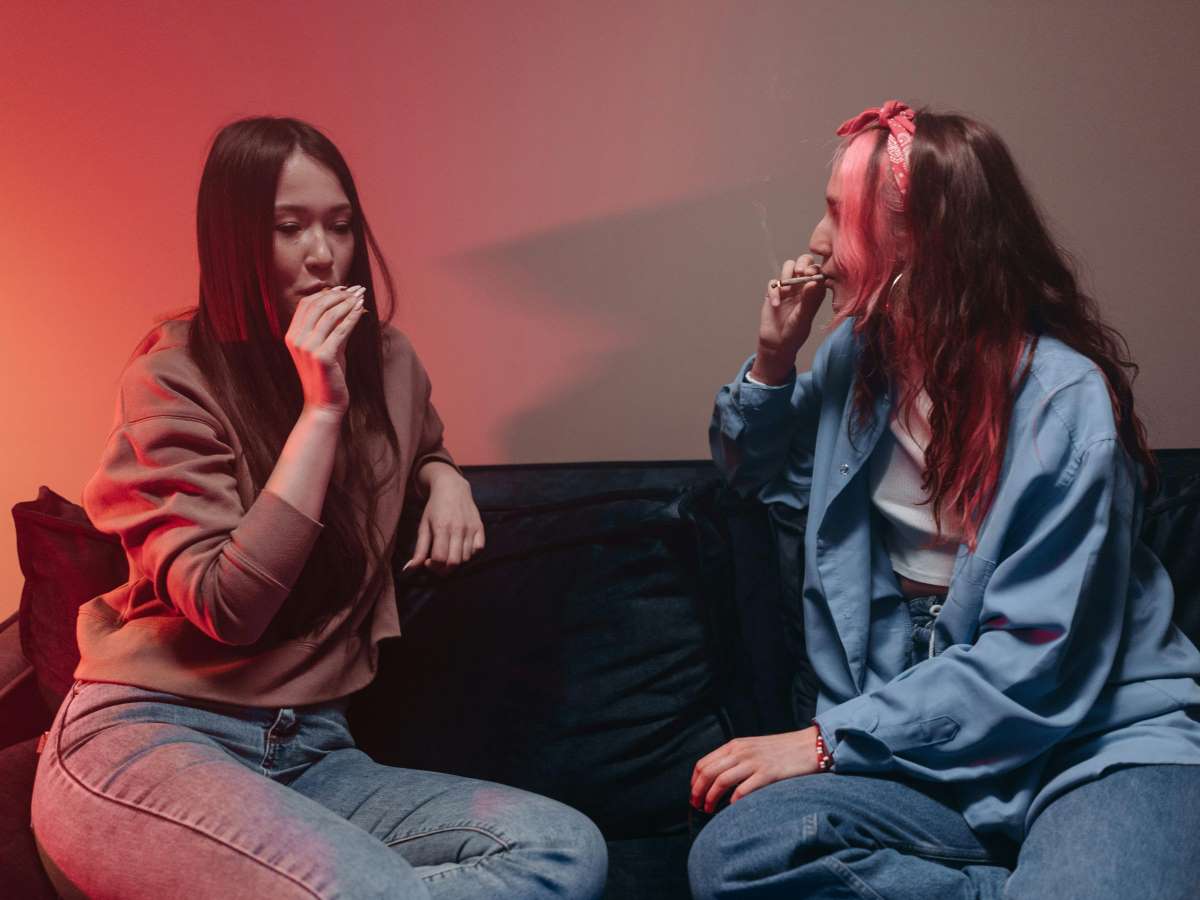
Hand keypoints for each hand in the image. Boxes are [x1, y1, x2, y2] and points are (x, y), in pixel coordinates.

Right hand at [284, 285, 367, 415]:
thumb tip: (349, 305)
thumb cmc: (327, 376)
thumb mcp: (328, 347)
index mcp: (292, 336)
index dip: (326, 293)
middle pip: (317, 305)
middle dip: (339, 294)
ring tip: (361, 296)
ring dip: (347, 302)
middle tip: (357, 289)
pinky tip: (361, 309)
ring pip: (329, 315)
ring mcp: (307, 348)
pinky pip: (340, 330)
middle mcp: (296, 339)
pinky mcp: (323, 356)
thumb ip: (334, 328)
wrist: (324, 404)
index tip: (344, 288)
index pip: (306, 304)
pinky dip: (352, 317)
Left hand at [404, 464, 484, 572]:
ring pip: (466, 558)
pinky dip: (470, 554)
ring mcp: (471, 528)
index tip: (428, 562)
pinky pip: (478, 550)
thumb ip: (418, 550)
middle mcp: (458, 529)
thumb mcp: (423, 527)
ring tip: (448, 554)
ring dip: (456, 561)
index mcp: (441, 527)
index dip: (432, 566)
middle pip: (454, 562)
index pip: (440, 558)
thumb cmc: (434, 508)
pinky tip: (460, 548)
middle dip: (443, 569)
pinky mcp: (480, 527)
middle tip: (437, 563)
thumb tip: (408, 571)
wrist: (452, 487)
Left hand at [690, 727, 821, 812]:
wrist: (810, 746)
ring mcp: (754, 762)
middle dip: (697, 792)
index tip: (694, 794)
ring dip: (710, 799)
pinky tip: (731, 809)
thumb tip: (717, 779)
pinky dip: (733, 801)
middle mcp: (741, 752)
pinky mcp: (768, 774)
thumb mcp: (753, 749)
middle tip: (696, 806)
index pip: (704, 763)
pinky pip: (743, 789)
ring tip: (708, 810)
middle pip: (708, 773)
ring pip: (721, 781)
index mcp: (735, 745)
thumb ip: (736, 759)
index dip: (694, 781)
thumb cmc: (782, 751)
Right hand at [751, 255, 827, 384]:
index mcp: (816, 291)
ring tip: (786, 289)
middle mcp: (803, 286)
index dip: (815, 268)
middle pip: (804, 262)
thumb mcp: (804, 317)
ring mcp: (788, 288)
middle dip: (802, 263)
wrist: (777, 343)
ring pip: (789, 267)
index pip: (819, 270)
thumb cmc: (795, 333)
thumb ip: (809, 299)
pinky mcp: (774, 292)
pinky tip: (776, 304)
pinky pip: (773, 282)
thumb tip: (814, 281)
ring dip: (787, 274)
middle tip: (800, 272)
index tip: (810, 274)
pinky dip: (774, 291)